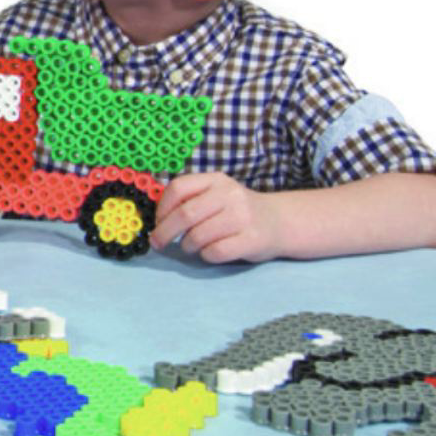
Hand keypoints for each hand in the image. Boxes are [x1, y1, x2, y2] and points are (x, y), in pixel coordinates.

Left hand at [153, 172, 284, 263]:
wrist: (279, 222)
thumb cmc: (237, 210)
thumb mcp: (215, 194)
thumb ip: (190, 200)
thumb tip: (156, 219)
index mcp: (216, 180)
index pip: (178, 188)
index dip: (162, 208)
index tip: (157, 222)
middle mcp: (230, 195)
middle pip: (185, 214)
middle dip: (164, 232)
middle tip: (157, 243)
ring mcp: (242, 217)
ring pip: (198, 236)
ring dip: (187, 245)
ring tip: (191, 246)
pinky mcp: (251, 239)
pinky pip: (215, 251)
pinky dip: (205, 255)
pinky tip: (210, 252)